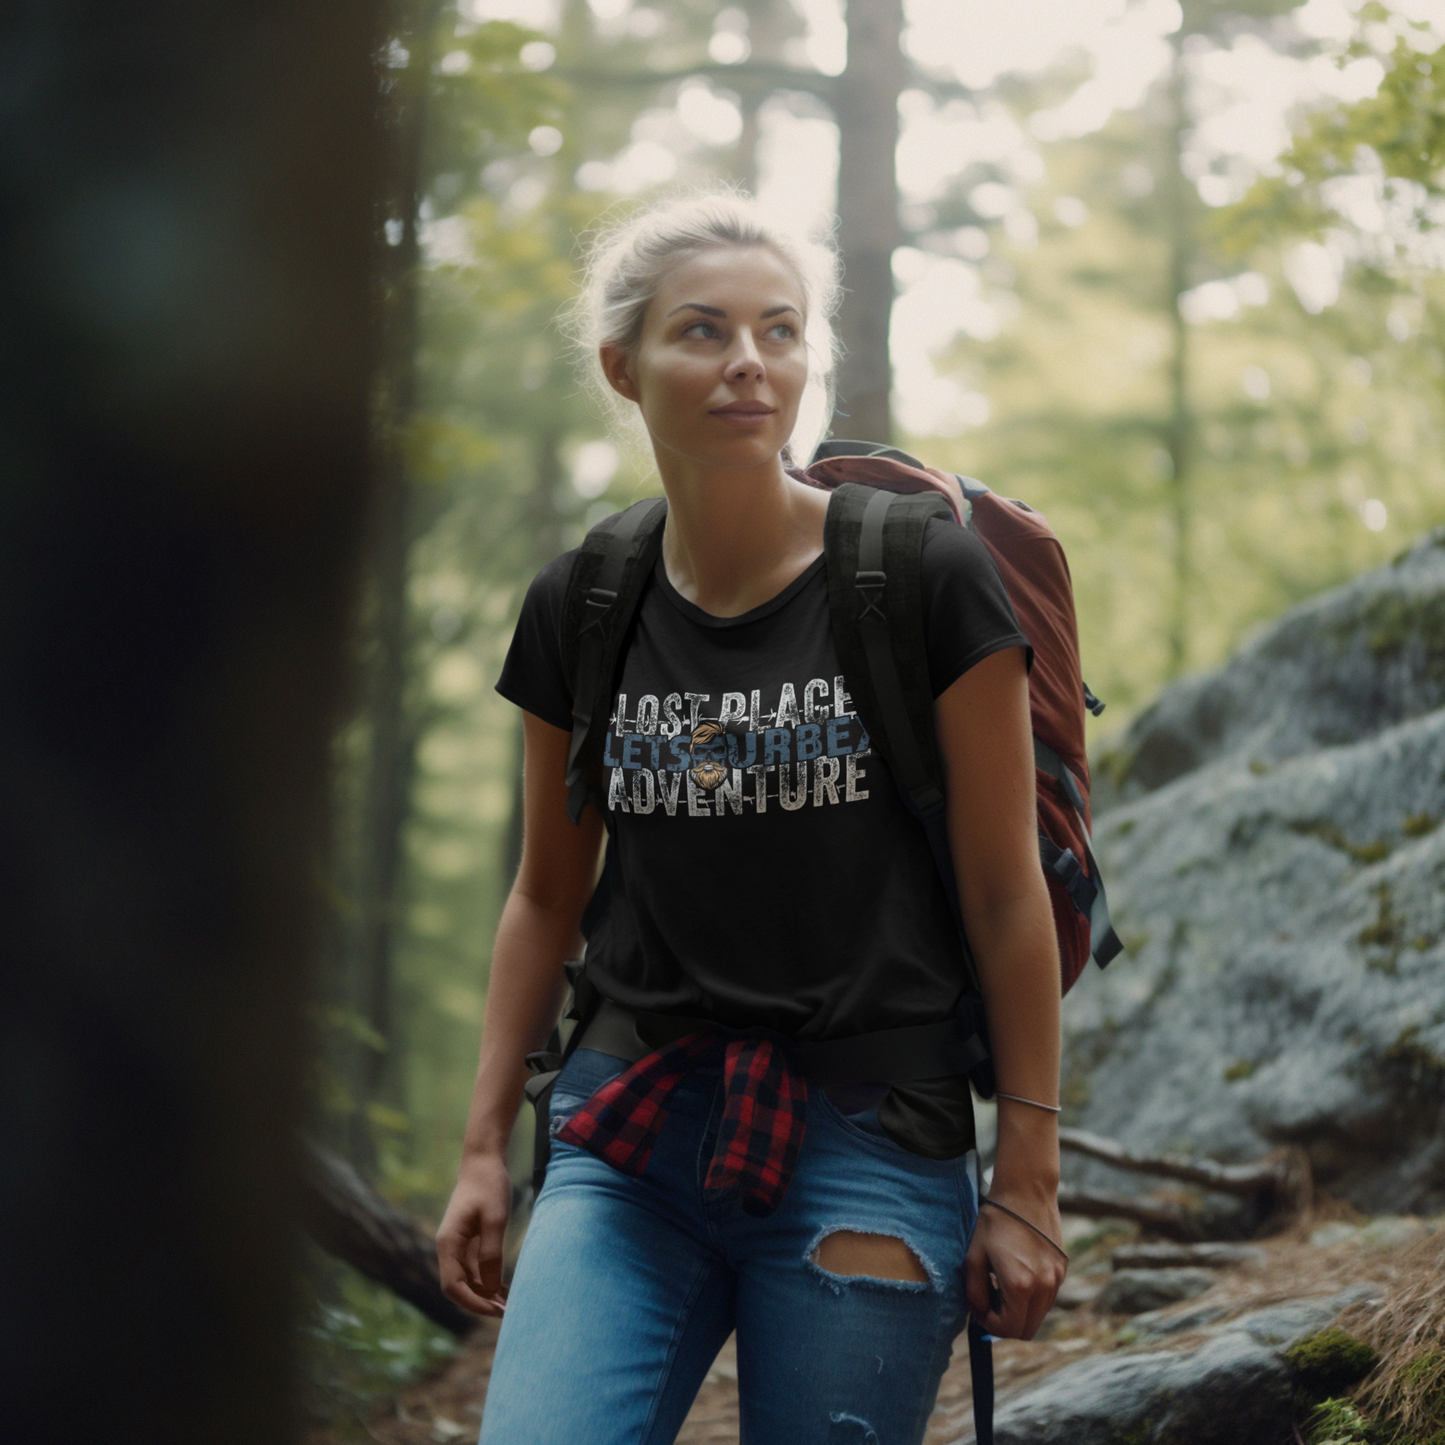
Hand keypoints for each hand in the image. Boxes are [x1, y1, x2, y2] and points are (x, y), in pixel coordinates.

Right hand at [436, 1151, 513, 1316]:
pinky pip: (472, 1269)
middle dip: (479, 1302)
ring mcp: (456, 1245)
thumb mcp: (495, 1220)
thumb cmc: (489, 1186)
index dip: (473, 1303)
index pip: (453, 1287)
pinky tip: (504, 1288)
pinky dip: (486, 1280)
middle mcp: (448, 1248)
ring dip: (484, 1294)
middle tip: (507, 1311)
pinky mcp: (466, 1241)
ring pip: (466, 1281)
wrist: (483, 1161)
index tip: (496, 1309)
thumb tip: (489, 1289)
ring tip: (509, 1303)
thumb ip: (491, 1254)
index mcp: (448, 1244)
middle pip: (457, 1288)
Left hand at [964, 1186, 1066, 1339]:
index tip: (980, 1311)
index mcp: (1019, 1284)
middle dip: (1007, 1324)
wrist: (1025, 1191)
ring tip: (1002, 1286)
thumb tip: (979, 1313)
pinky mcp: (1062, 1268)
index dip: (991, 1326)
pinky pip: (1047, 1297)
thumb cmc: (995, 1221)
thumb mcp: (974, 1256)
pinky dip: (1032, 1297)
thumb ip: (975, 1292)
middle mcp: (1044, 1286)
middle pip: (1027, 1330)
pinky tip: (1018, 1273)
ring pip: (1039, 1315)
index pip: (1008, 1329)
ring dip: (1021, 1311)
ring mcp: (1056, 1278)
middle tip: (990, 1304)